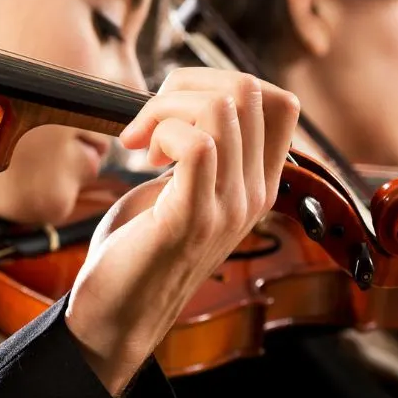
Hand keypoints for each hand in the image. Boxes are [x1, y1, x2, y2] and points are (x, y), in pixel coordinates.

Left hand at [64, 68, 299, 394]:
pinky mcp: (192, 219)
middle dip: (187, 84)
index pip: (281, 102)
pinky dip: (160, 132)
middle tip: (148, 118)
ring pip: (223, 108)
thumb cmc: (138, 250)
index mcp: (256, 184)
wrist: (115, 316)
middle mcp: (254, 195)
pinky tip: (140, 157)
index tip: (177, 105)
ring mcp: (228, 208)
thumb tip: (186, 96)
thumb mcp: (181, 190)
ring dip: (167, 106)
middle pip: (251, 92)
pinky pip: (196, 145)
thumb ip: (197, 149)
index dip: (224, 81)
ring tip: (140, 139)